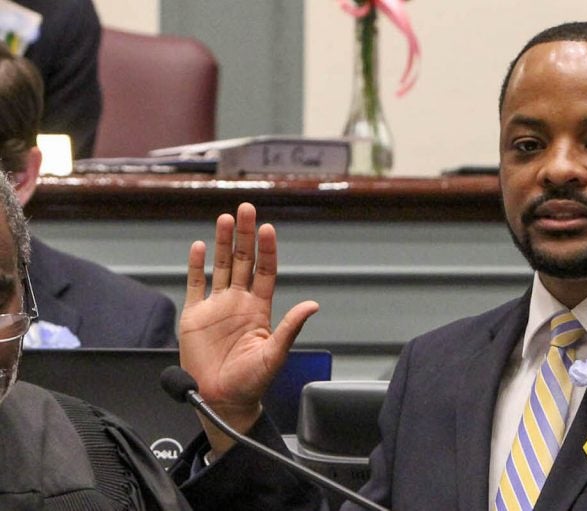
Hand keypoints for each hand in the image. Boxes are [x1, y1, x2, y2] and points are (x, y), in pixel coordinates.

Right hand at [179, 203, 318, 454]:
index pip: (264, 271)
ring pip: (221, 267)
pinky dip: (196, 266)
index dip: (266, 250)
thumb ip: (290, 328)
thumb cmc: (251, 382)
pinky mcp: (195, 317)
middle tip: (247, 209)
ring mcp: (216, 308)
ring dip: (223, 244)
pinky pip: (195, 285)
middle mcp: (238, 303)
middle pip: (243, 261)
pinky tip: (199, 247)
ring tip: (226, 219)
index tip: (268, 229)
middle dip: (245, 235)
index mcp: (259, 309)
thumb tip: (312, 305)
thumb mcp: (274, 355)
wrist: (222, 400)